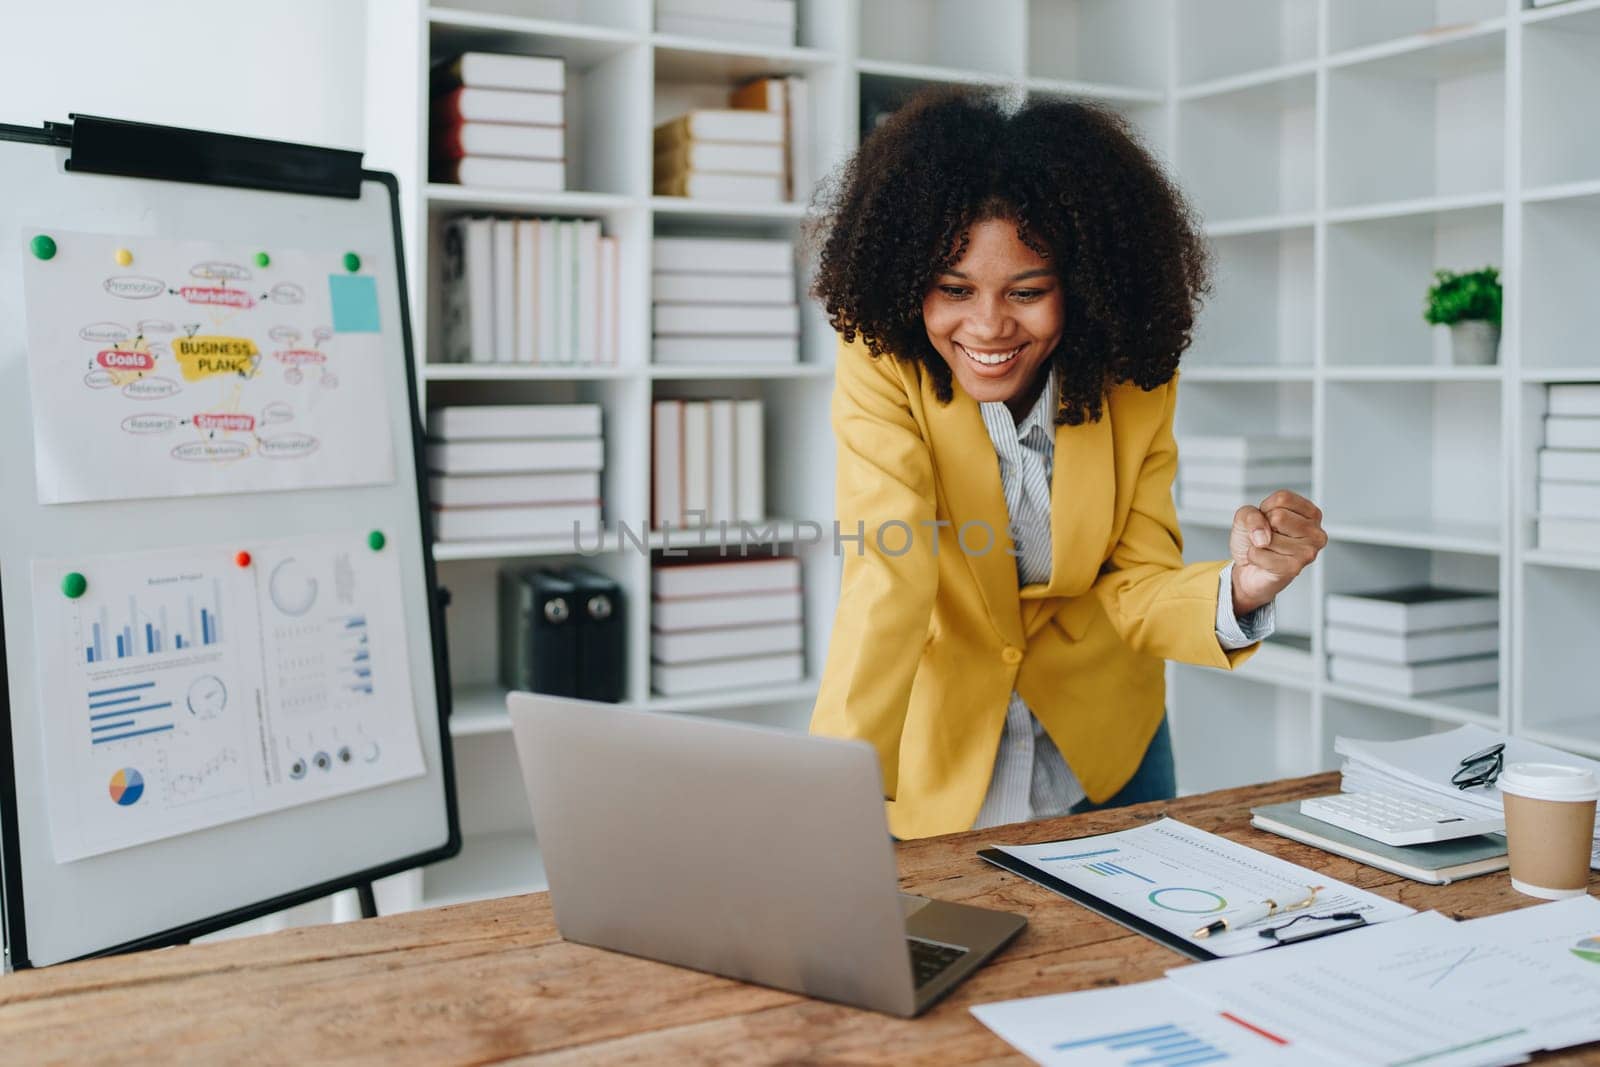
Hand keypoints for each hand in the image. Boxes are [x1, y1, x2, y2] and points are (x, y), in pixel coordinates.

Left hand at [1229, 491, 1327, 615]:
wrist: (1247, 569)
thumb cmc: (1254, 540)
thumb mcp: (1246, 516)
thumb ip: (1250, 515)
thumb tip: (1263, 536)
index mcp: (1310, 513)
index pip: (1283, 498)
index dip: (1266, 508)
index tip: (1269, 520)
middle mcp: (1315, 532)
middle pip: (1278, 516)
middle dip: (1263, 527)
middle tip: (1268, 537)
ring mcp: (1308, 551)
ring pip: (1269, 537)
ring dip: (1259, 544)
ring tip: (1268, 550)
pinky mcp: (1295, 568)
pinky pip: (1261, 555)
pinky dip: (1254, 557)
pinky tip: (1264, 561)